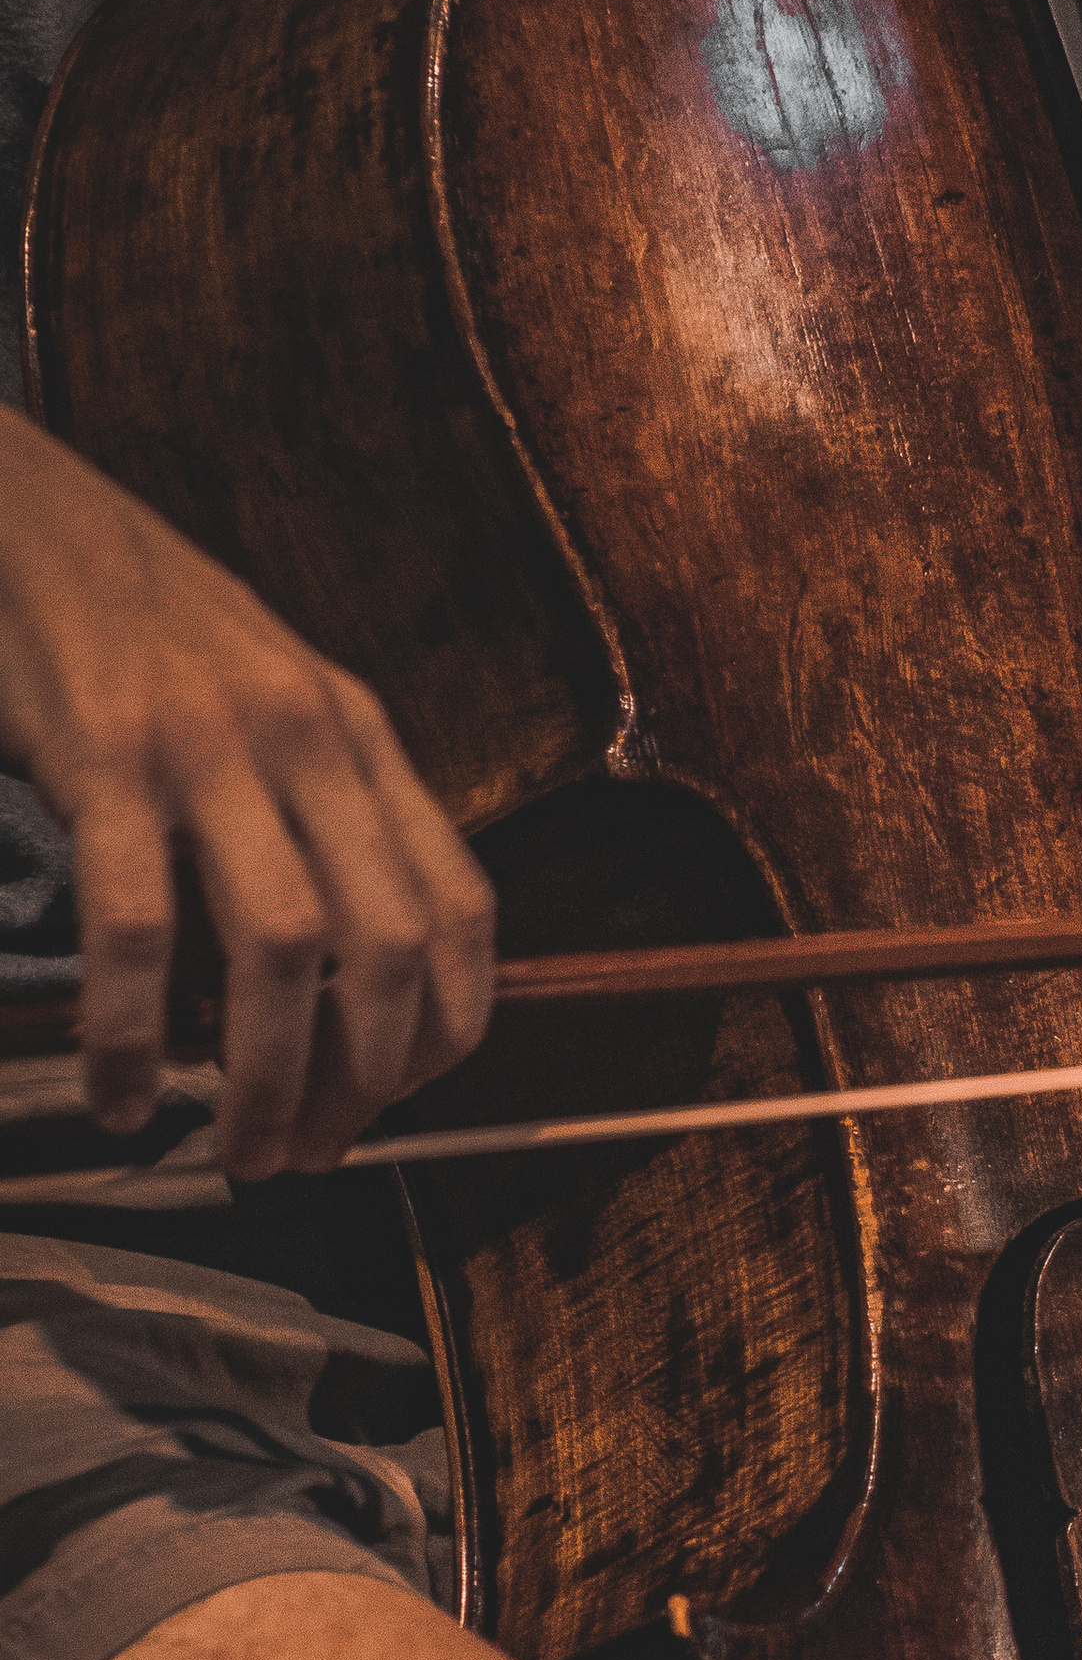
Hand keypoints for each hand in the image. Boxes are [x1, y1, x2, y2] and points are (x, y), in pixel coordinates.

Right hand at [0, 414, 495, 1175]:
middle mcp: (308, 739)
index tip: (398, 1102)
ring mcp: (210, 746)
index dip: (448, 1029)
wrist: (21, 505)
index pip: (461, 907)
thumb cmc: (136, 621)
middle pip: (387, 950)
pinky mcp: (106, 756)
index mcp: (359, 733)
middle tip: (312, 1154)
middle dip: (362, 1084)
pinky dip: (140, 1033)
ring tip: (240, 1152)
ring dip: (269, 1078)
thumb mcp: (266, 698)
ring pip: (284, 953)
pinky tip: (128, 1094)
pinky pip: (142, 928)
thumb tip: (338, 967)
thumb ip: (315, 807)